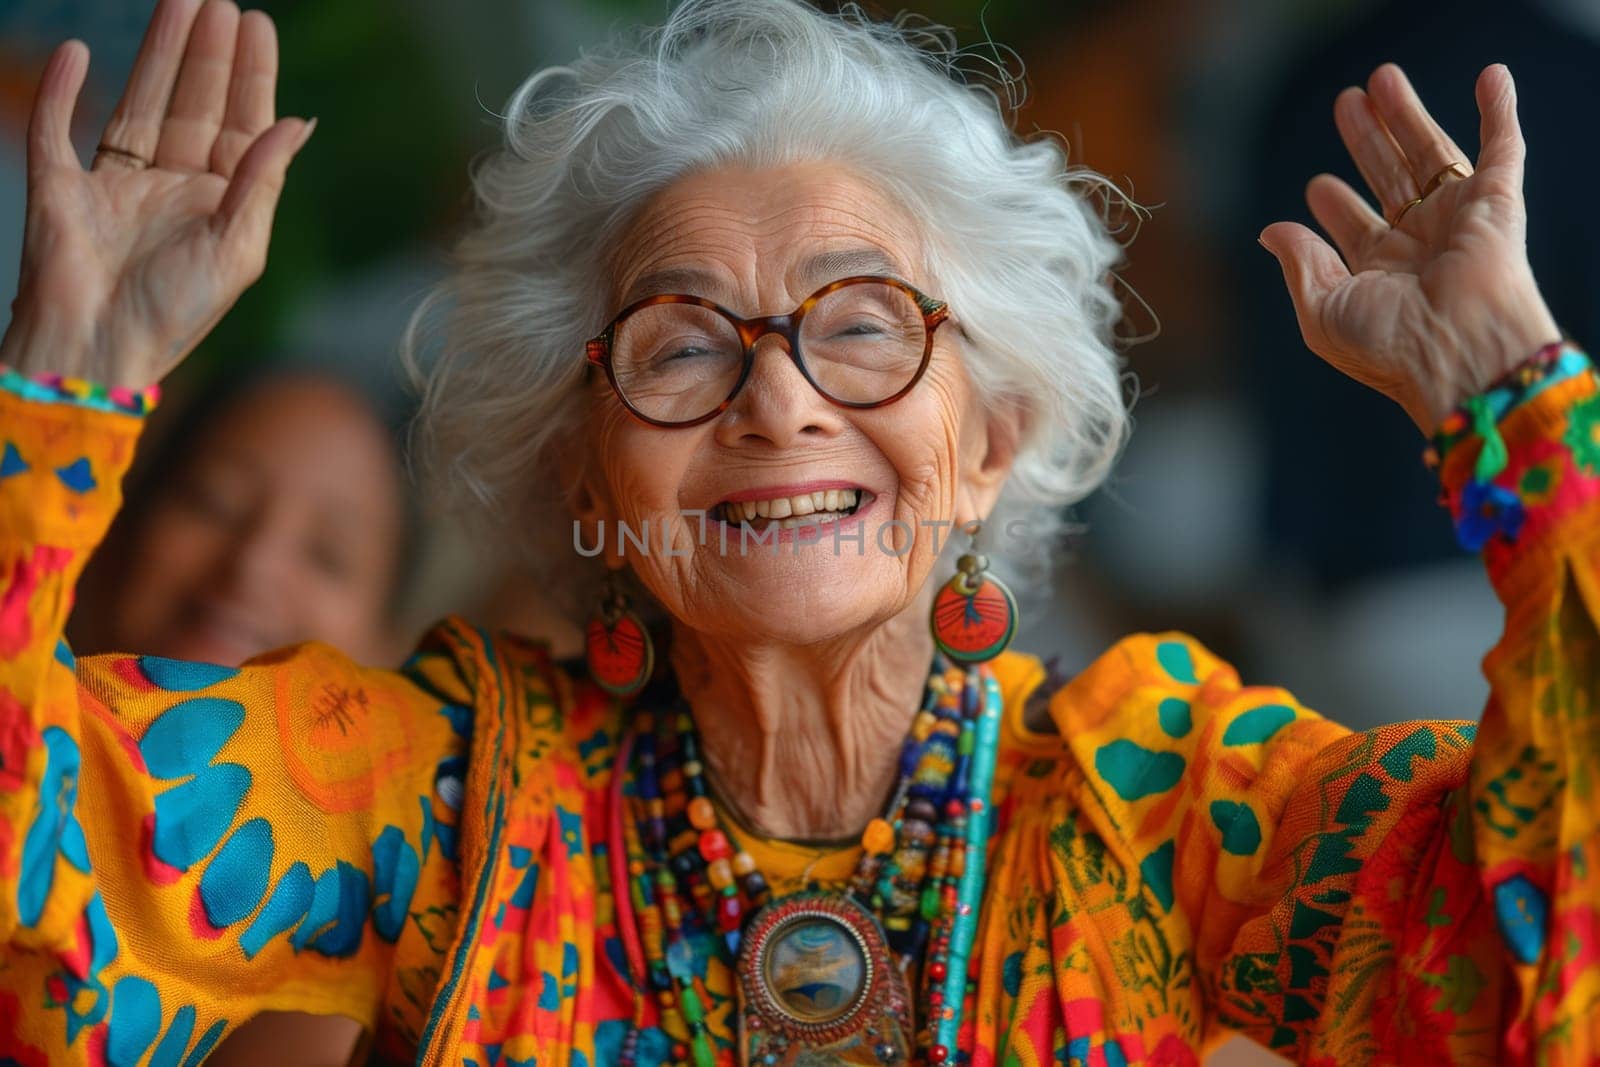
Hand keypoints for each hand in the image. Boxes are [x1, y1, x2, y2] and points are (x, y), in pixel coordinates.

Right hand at [0, 0, 312, 388]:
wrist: (97, 350)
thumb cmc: (174, 313)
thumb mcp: (236, 249)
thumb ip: (261, 182)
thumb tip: (299, 122)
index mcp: (218, 206)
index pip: (240, 128)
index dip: (249, 77)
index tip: (256, 24)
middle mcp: (170, 190)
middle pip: (193, 105)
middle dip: (208, 54)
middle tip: (218, 1)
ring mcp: (115, 186)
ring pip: (139, 103)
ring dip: (156, 55)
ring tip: (177, 3)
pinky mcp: (61, 189)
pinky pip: (57, 130)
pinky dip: (62, 91)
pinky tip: (79, 52)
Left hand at [1260, 63, 1560, 433]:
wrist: (1455, 349)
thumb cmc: (1387, 345)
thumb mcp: (1322, 311)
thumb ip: (1299, 265)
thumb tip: (1270, 231)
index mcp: (1379, 276)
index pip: (1356, 229)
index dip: (1336, 206)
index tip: (1317, 187)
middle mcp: (1420, 246)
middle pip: (1390, 178)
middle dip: (1368, 140)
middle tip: (1347, 102)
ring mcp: (1458, 221)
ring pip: (1431, 154)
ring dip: (1408, 116)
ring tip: (1381, 79)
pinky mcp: (1497, 202)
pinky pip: (1503, 148)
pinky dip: (1500, 111)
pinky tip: (1491, 77)